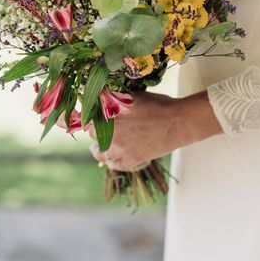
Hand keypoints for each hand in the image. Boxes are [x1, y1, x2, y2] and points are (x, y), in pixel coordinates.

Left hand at [89, 90, 222, 171]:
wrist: (178, 122)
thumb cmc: (156, 105)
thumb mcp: (132, 96)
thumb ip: (113, 98)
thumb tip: (98, 95)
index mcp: (108, 116)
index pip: (86, 118)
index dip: (85, 117)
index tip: (81, 118)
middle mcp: (110, 134)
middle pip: (92, 133)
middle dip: (95, 129)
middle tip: (99, 127)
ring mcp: (120, 149)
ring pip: (101, 151)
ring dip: (99, 148)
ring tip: (97, 147)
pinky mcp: (131, 161)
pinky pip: (114, 165)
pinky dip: (110, 162)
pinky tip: (109, 159)